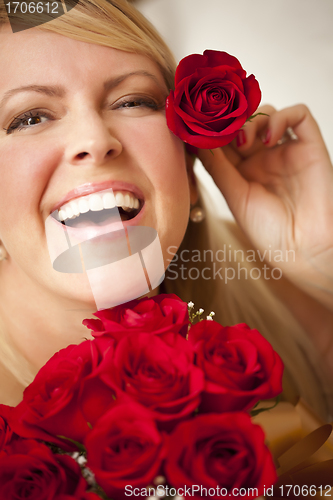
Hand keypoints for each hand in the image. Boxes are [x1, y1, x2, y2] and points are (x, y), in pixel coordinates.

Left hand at [198, 104, 332, 309]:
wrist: (303, 248)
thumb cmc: (269, 231)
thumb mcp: (235, 197)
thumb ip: (217, 167)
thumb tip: (196, 141)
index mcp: (243, 171)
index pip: (224, 139)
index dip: (212, 130)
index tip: (197, 127)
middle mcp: (264, 158)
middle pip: (244, 122)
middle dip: (230, 121)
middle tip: (220, 129)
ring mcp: (286, 150)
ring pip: (268, 114)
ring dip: (252, 119)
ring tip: (244, 142)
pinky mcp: (309, 146)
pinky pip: (299, 115)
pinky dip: (281, 117)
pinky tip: (269, 137)